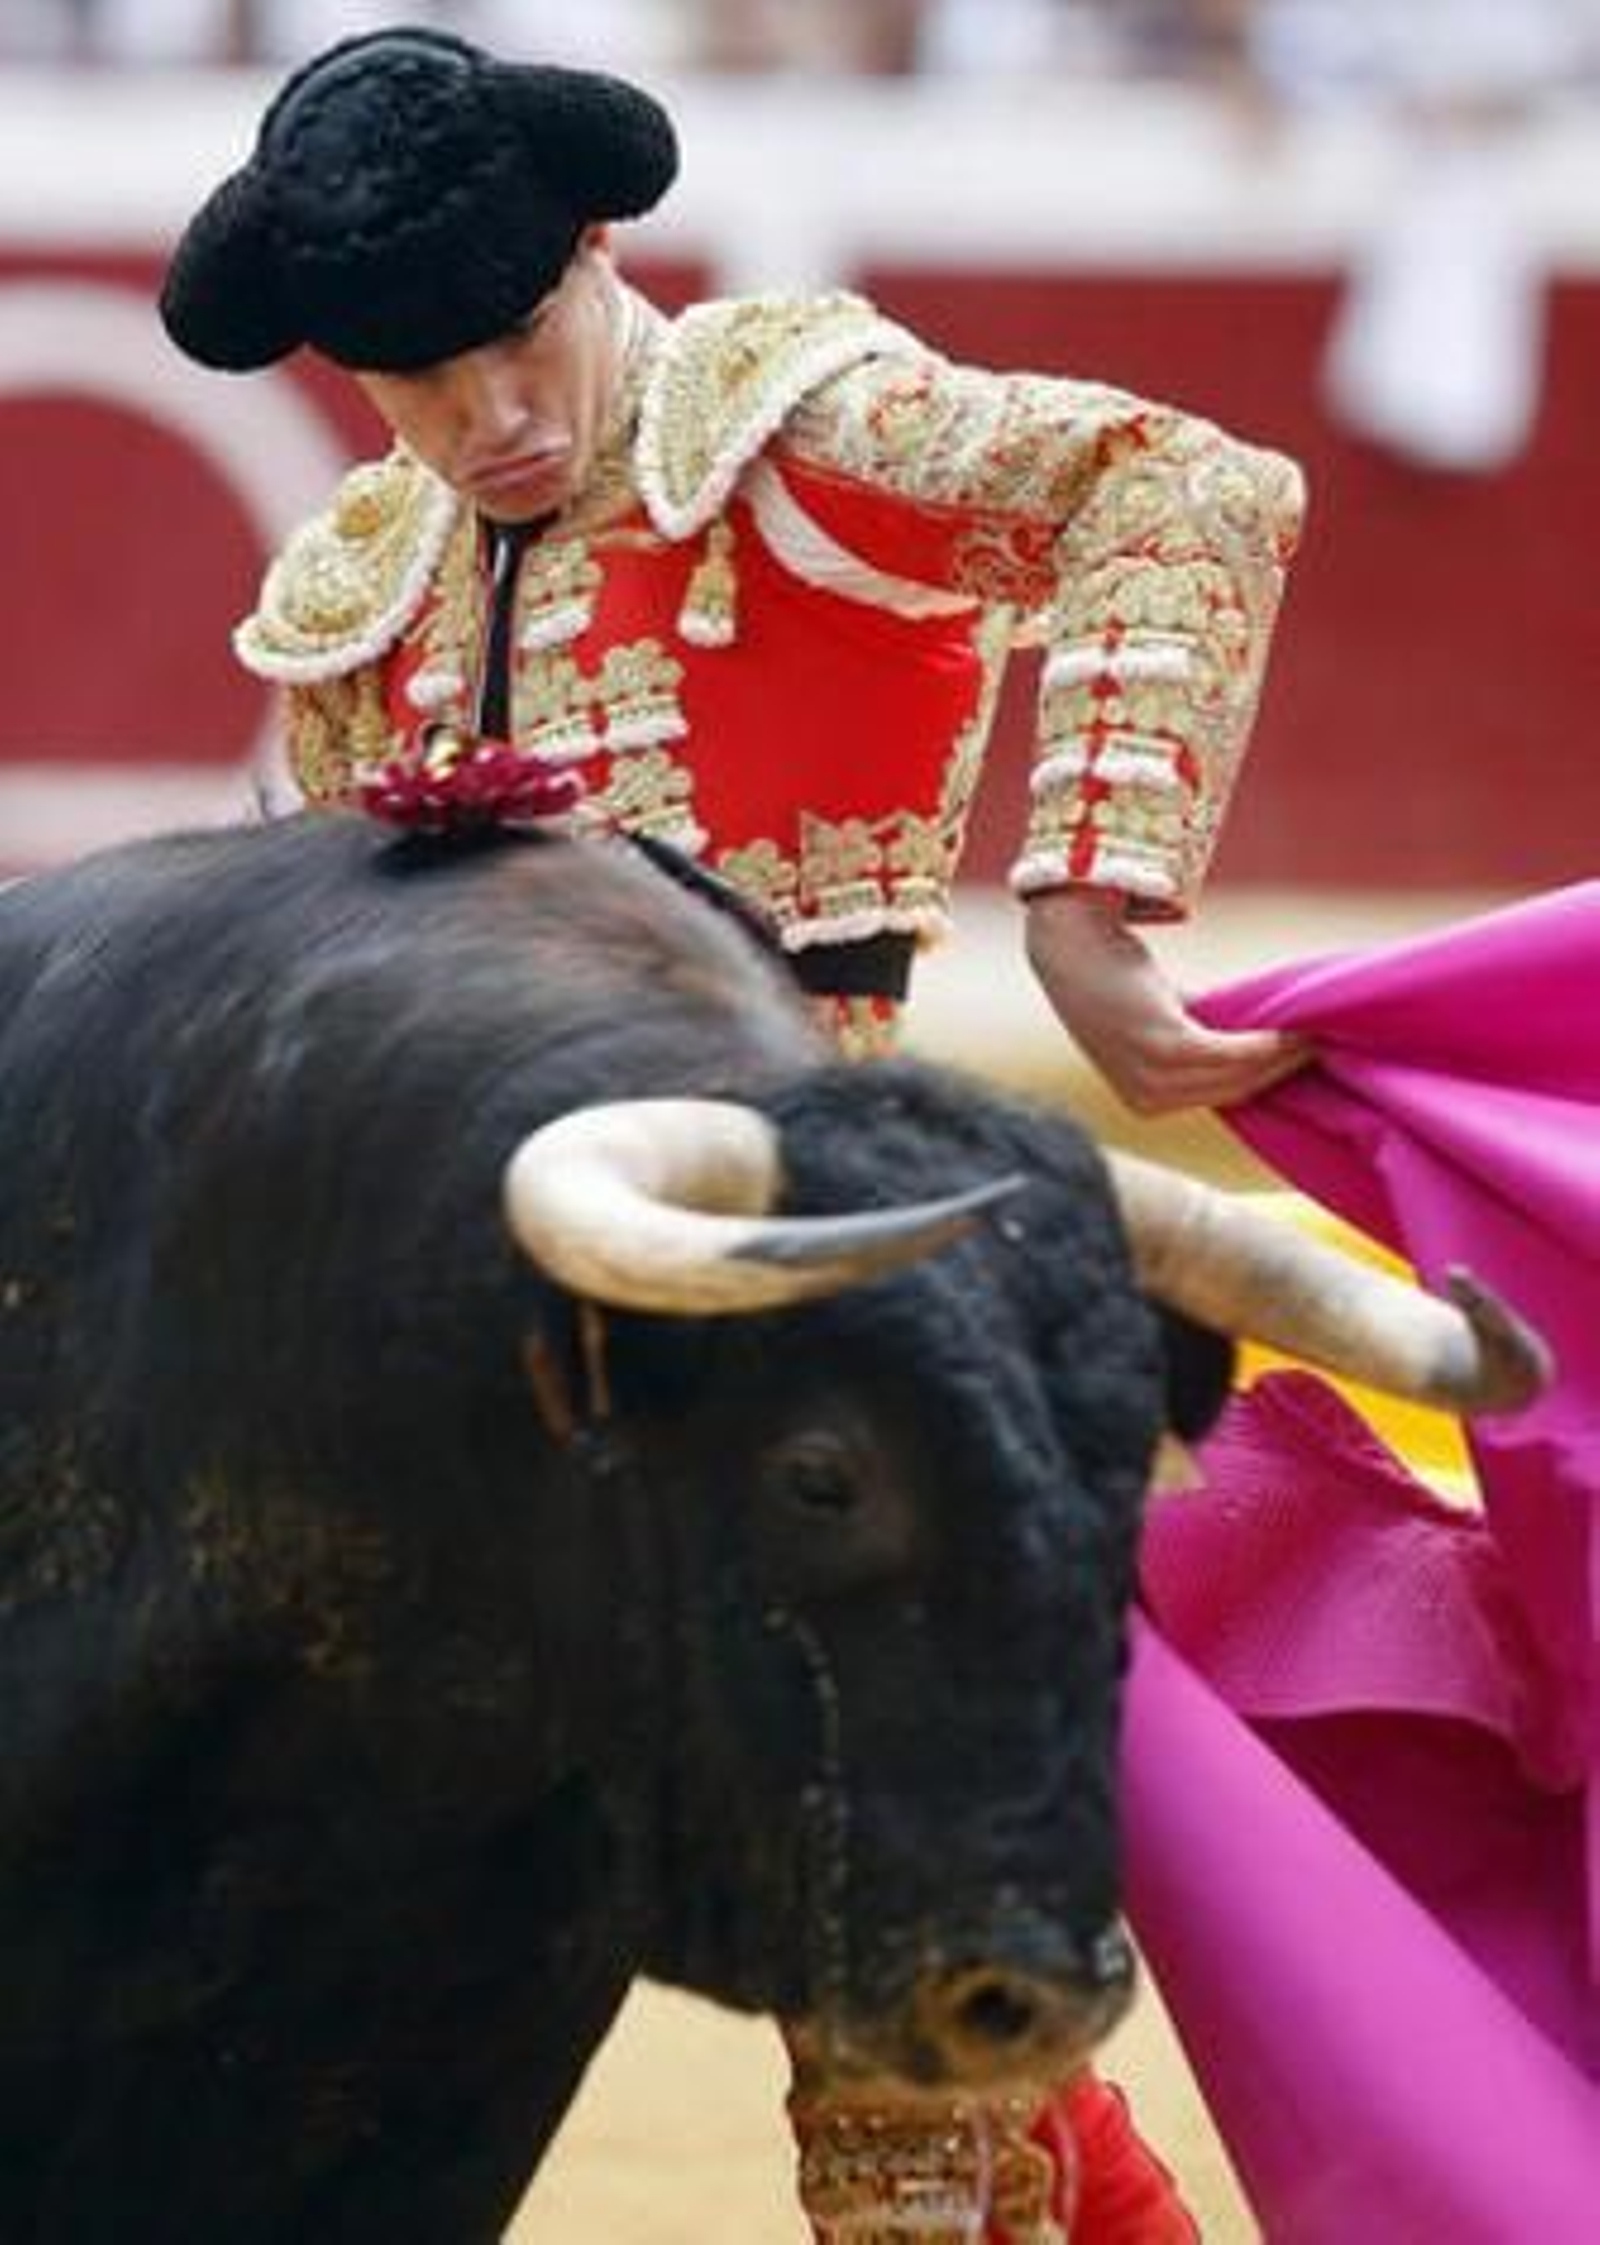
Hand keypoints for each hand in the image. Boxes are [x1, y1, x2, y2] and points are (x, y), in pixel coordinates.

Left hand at [1026, 887, 1311, 1117]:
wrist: (1073, 950)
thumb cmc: (1119, 982)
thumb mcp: (1164, 1024)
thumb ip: (1204, 1044)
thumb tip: (1266, 1051)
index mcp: (1145, 1103)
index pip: (1222, 1102)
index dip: (1270, 1085)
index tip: (1310, 1069)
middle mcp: (1146, 1099)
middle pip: (1238, 1092)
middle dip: (1285, 1073)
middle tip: (1328, 1049)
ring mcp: (1152, 1077)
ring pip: (1240, 1075)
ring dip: (1284, 1057)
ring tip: (1317, 1036)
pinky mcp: (1164, 1047)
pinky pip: (1231, 1054)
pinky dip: (1267, 1044)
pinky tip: (1293, 1030)